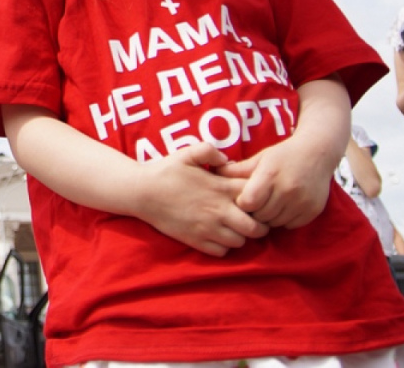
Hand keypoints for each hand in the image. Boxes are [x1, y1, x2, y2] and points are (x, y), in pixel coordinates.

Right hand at [134, 141, 268, 256]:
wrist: (142, 192)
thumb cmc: (166, 170)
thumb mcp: (188, 153)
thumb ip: (211, 151)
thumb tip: (229, 160)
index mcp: (221, 188)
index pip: (258, 198)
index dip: (261, 199)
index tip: (255, 198)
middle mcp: (219, 211)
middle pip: (256, 228)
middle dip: (259, 225)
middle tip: (251, 219)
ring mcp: (208, 228)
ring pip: (240, 242)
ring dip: (241, 236)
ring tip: (233, 227)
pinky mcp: (196, 241)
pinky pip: (222, 252)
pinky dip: (224, 247)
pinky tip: (217, 236)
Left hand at [218, 138, 334, 228]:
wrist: (318, 153)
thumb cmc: (283, 155)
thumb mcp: (260, 158)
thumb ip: (238, 169)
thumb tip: (214, 173)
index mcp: (270, 175)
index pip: (248, 202)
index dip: (242, 203)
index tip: (243, 199)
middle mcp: (287, 190)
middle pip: (261, 215)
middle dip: (254, 213)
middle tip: (254, 204)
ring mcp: (301, 202)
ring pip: (275, 223)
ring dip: (268, 218)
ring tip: (268, 205)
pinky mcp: (312, 211)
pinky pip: (290, 225)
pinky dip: (283, 220)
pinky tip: (282, 208)